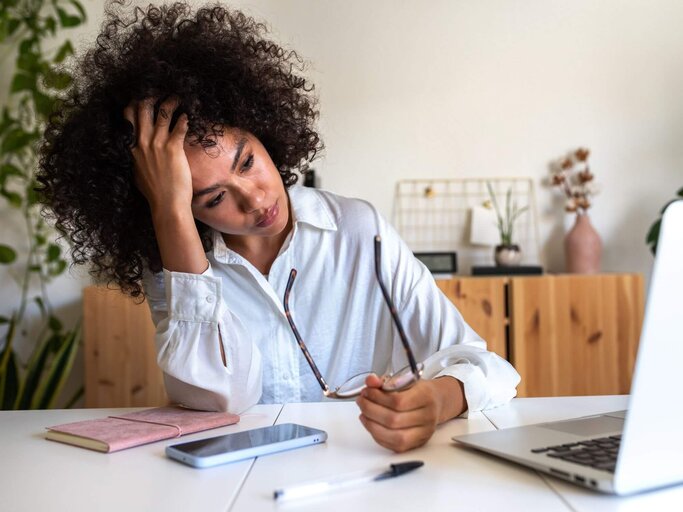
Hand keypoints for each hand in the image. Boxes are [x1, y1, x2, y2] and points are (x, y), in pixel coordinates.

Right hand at [123, 96, 190, 213]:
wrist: (166, 203)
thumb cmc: (153, 192)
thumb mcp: (137, 172)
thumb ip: (136, 158)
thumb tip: (137, 152)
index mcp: (131, 148)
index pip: (128, 117)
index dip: (134, 105)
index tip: (141, 98)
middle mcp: (142, 143)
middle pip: (143, 110)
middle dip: (151, 97)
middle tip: (159, 92)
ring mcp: (157, 145)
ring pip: (162, 114)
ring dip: (170, 103)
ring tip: (176, 98)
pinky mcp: (173, 148)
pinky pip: (179, 127)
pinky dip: (183, 120)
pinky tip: (186, 117)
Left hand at [356, 374, 465, 452]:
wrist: (436, 402)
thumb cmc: (418, 391)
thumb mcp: (404, 379)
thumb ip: (384, 381)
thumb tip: (370, 381)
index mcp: (426, 396)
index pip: (398, 401)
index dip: (378, 397)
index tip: (367, 391)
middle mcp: (427, 417)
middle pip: (393, 420)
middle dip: (371, 410)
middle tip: (362, 401)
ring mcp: (423, 433)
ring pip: (394, 436)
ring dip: (372, 425)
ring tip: (364, 413)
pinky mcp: (417, 444)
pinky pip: (394, 445)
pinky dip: (378, 435)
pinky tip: (371, 424)